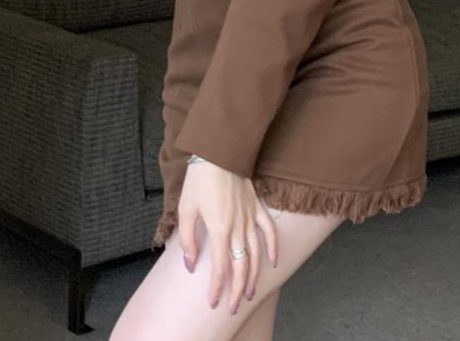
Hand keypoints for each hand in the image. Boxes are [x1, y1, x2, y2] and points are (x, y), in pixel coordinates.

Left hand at [177, 158, 278, 313]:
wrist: (219, 152)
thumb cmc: (199, 180)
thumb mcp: (186, 210)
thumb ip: (188, 240)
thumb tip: (192, 264)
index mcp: (219, 229)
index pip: (221, 268)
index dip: (218, 288)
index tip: (214, 302)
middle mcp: (238, 227)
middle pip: (242, 266)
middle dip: (238, 290)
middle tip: (234, 307)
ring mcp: (250, 217)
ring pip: (256, 254)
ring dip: (254, 276)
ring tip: (250, 292)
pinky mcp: (257, 207)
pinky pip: (269, 230)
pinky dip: (273, 246)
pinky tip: (274, 260)